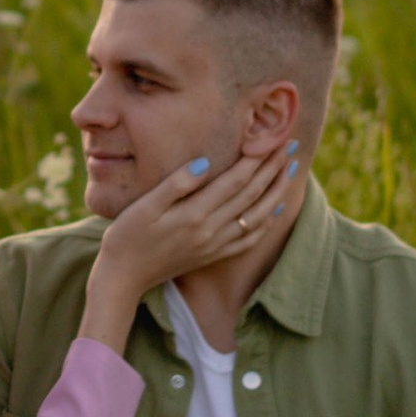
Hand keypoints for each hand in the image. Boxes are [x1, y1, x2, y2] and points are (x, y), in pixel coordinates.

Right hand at [80, 136, 300, 348]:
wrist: (123, 277)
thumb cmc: (127, 235)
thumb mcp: (145, 205)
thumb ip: (176, 184)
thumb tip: (205, 163)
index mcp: (194, 213)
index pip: (235, 181)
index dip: (257, 159)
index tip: (272, 139)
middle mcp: (210, 230)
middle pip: (251, 195)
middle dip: (273, 169)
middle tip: (291, 146)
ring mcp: (214, 245)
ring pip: (257, 216)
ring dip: (276, 192)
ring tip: (290, 172)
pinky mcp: (212, 256)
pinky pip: (248, 240)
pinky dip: (266, 223)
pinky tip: (274, 210)